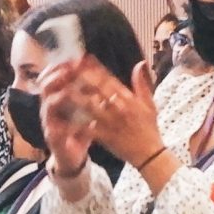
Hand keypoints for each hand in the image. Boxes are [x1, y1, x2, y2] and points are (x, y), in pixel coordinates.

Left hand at [43, 57, 161, 167]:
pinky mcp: (106, 137)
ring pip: (91, 106)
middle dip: (83, 77)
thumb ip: (142, 83)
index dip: (96, 68)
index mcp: (129, 98)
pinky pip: (89, 129)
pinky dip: (77, 125)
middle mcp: (120, 107)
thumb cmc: (149, 128)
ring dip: (77, 97)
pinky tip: (65, 121)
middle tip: (68, 68)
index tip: (84, 59)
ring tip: (62, 90)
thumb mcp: (149, 104)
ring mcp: (112, 122)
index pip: (110, 79)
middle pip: (98, 89)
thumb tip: (140, 63)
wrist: (150, 155)